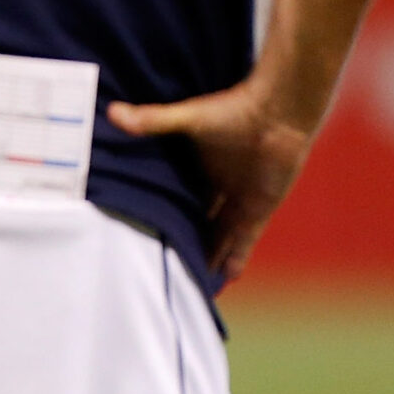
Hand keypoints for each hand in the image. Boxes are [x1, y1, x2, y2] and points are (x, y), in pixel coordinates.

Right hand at [108, 87, 309, 286]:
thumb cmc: (235, 108)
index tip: (151, 236)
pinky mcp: (260, 209)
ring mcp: (242, 200)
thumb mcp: (188, 119)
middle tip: (170, 267)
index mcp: (202, 169)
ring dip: (211, 257)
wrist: (280, 110)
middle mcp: (221, 187)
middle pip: (201, 223)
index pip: (182, 200)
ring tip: (195, 284)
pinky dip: (237, 258)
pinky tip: (227, 279)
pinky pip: (246, 240)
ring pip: (222, 236)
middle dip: (190, 242)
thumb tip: (112, 111)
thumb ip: (152, 121)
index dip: (170, 217)